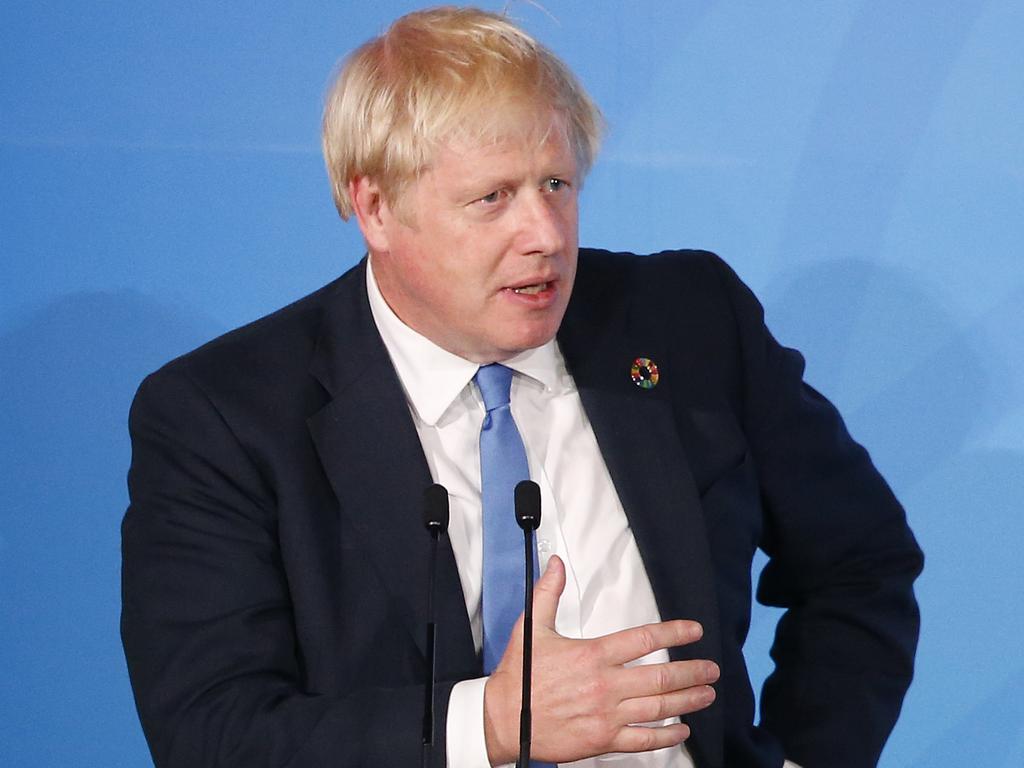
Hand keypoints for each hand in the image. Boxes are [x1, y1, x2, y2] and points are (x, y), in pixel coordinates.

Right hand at [483, 555, 718, 764]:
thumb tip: (555, 563)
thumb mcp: (531, 628)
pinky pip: (643, 739)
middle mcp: (605, 685)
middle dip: (693, 671)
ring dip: (688, 700)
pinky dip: (667, 735)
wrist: (503, 720)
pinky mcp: (603, 740)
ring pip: (658, 707)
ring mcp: (607, 715)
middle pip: (661, 676)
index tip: (694, 630)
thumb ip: (548, 593)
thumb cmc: (518, 677)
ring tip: (707, 694)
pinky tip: (682, 729)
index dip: (674, 633)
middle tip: (712, 669)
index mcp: (593, 654)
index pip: (644, 640)